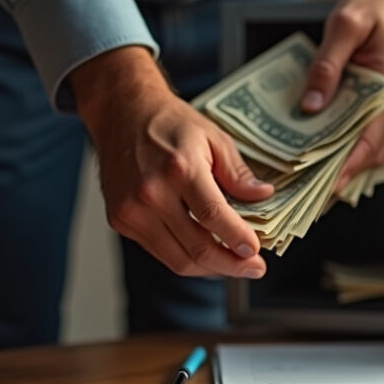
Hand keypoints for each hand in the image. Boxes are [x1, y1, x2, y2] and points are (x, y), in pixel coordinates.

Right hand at [71, 46, 273, 277]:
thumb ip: (237, 173)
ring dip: (211, 269)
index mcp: (179, 168)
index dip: (238, 240)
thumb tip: (263, 197)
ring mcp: (131, 210)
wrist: (122, 114)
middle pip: (196, 247)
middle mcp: (151, 192)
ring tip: (233, 266)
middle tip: (255, 268)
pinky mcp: (120, 220)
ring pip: (178, 260)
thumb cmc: (170, 124)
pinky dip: (186, 259)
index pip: (213, 217)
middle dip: (231, 264)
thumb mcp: (213, 138)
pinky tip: (206, 255)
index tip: (257, 253)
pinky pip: (160, 252)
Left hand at [301, 0, 383, 191]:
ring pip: (369, 145)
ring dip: (343, 165)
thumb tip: (310, 105)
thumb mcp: (346, 24)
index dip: (346, 170)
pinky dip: (346, 145)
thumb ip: (327, 65)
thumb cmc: (378, 2)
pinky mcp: (383, 97)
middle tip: (308, 197)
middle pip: (370, 153)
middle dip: (341, 178)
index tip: (323, 191)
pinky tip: (322, 150)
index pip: (369, 142)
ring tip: (309, 182)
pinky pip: (366, 129)